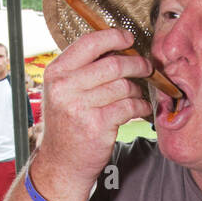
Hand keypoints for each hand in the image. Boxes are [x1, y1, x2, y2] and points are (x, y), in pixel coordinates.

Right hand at [34, 29, 152, 197]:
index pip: (89, 43)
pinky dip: (140, 106)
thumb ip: (82, 70)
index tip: (129, 39)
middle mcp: (65, 88)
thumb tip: (116, 48)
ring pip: (123, 86)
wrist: (61, 163)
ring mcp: (80, 107)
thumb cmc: (67, 124)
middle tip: (145, 66)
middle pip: (113, 64)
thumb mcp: (63, 92)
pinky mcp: (97, 125)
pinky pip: (129, 106)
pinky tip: (141, 108)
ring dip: (137, 89)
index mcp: (56, 73)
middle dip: (136, 63)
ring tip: (137, 94)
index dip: (114, 37)